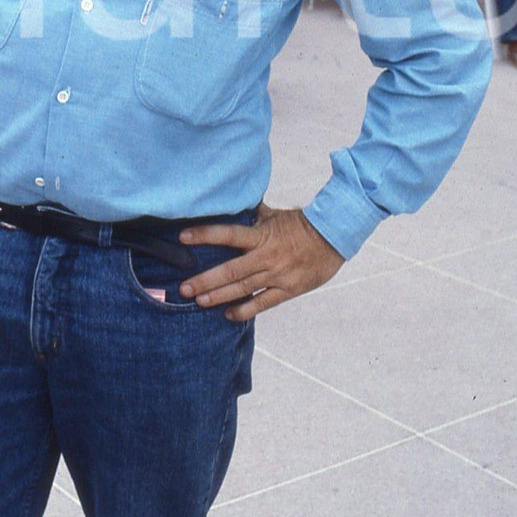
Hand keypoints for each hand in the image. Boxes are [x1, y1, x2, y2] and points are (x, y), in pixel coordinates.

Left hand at [178, 204, 343, 321]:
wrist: (333, 238)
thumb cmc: (302, 224)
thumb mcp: (275, 215)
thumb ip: (253, 214)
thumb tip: (235, 201)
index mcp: (262, 235)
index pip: (228, 234)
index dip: (205, 235)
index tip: (182, 237)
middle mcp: (267, 257)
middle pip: (231, 270)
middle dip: (205, 279)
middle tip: (184, 288)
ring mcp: (277, 275)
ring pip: (243, 288)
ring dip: (219, 296)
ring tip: (199, 301)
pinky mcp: (288, 289)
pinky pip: (264, 303)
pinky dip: (246, 310)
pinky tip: (229, 315)